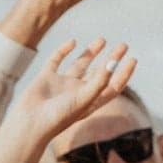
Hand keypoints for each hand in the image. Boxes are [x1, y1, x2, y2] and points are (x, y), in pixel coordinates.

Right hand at [11, 37, 135, 143]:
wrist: (30, 123)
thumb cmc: (59, 116)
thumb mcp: (84, 98)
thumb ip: (99, 81)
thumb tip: (114, 62)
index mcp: (90, 102)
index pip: (113, 87)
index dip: (124, 74)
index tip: (132, 59)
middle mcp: (78, 93)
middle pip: (99, 74)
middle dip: (111, 60)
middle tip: (123, 45)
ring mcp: (62, 85)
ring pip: (80, 66)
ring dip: (91, 53)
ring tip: (103, 40)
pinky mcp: (46, 78)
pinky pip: (56, 61)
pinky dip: (63, 51)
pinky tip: (72, 42)